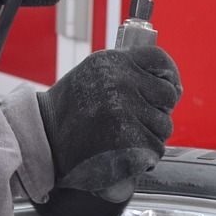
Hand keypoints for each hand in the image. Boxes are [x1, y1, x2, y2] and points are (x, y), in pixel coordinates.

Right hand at [36, 46, 181, 192]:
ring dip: (150, 134)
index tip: (170, 86)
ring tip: (123, 136)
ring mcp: (126, 112)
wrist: (44, 141)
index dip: (170, 74)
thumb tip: (171, 84)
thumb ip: (126, 72)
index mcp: (113, 62)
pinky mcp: (129, 142)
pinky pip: (155, 149)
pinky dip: (144, 156)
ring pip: (164, 125)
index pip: (159, 59)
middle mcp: (121, 83)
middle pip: (168, 95)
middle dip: (158, 110)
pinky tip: (124, 151)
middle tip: (135, 118)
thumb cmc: (68, 111)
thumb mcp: (93, 74)